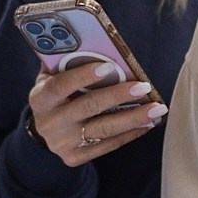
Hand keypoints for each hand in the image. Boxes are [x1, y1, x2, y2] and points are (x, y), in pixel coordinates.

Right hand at [28, 64, 165, 166]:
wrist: (45, 128)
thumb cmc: (57, 93)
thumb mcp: (52, 76)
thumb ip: (67, 61)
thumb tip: (94, 40)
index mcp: (40, 98)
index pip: (60, 86)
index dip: (83, 76)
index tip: (110, 66)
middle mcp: (49, 123)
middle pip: (88, 107)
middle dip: (119, 96)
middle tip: (144, 87)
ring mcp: (62, 143)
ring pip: (103, 129)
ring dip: (133, 118)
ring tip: (156, 108)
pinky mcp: (75, 157)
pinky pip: (108, 144)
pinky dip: (131, 133)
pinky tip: (147, 122)